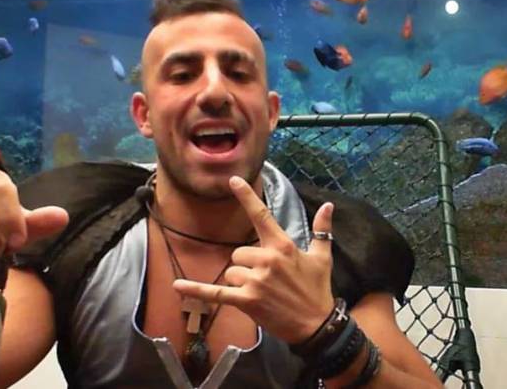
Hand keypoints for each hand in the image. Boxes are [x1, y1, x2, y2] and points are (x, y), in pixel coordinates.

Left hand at [173, 175, 334, 343]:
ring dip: (240, 281)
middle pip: (238, 252)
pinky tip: (177, 287)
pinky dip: (196, 290)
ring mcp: (256, 280)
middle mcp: (268, 259)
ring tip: (261, 293)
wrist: (317, 325)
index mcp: (283, 245)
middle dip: (247, 265)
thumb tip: (328, 205)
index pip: (261, 215)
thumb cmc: (318, 290)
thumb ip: (322, 230)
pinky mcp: (247, 300)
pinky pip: (216, 293)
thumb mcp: (322, 258)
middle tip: (266, 279)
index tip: (233, 180)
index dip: (246, 197)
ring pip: (231, 272)